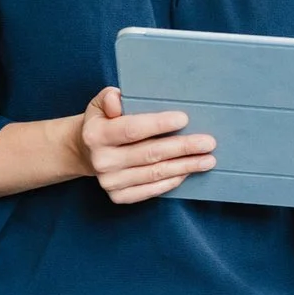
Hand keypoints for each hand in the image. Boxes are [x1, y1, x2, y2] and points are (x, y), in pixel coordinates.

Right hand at [75, 87, 216, 204]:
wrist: (85, 152)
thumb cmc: (103, 122)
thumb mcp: (99, 104)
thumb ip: (109, 97)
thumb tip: (117, 98)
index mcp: (96, 135)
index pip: (132, 129)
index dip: (159, 124)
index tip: (184, 118)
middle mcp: (102, 161)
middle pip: (149, 154)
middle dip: (182, 148)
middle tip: (208, 143)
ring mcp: (110, 182)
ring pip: (154, 174)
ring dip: (184, 167)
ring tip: (207, 159)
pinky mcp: (118, 197)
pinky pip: (150, 190)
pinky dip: (171, 181)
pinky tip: (188, 172)